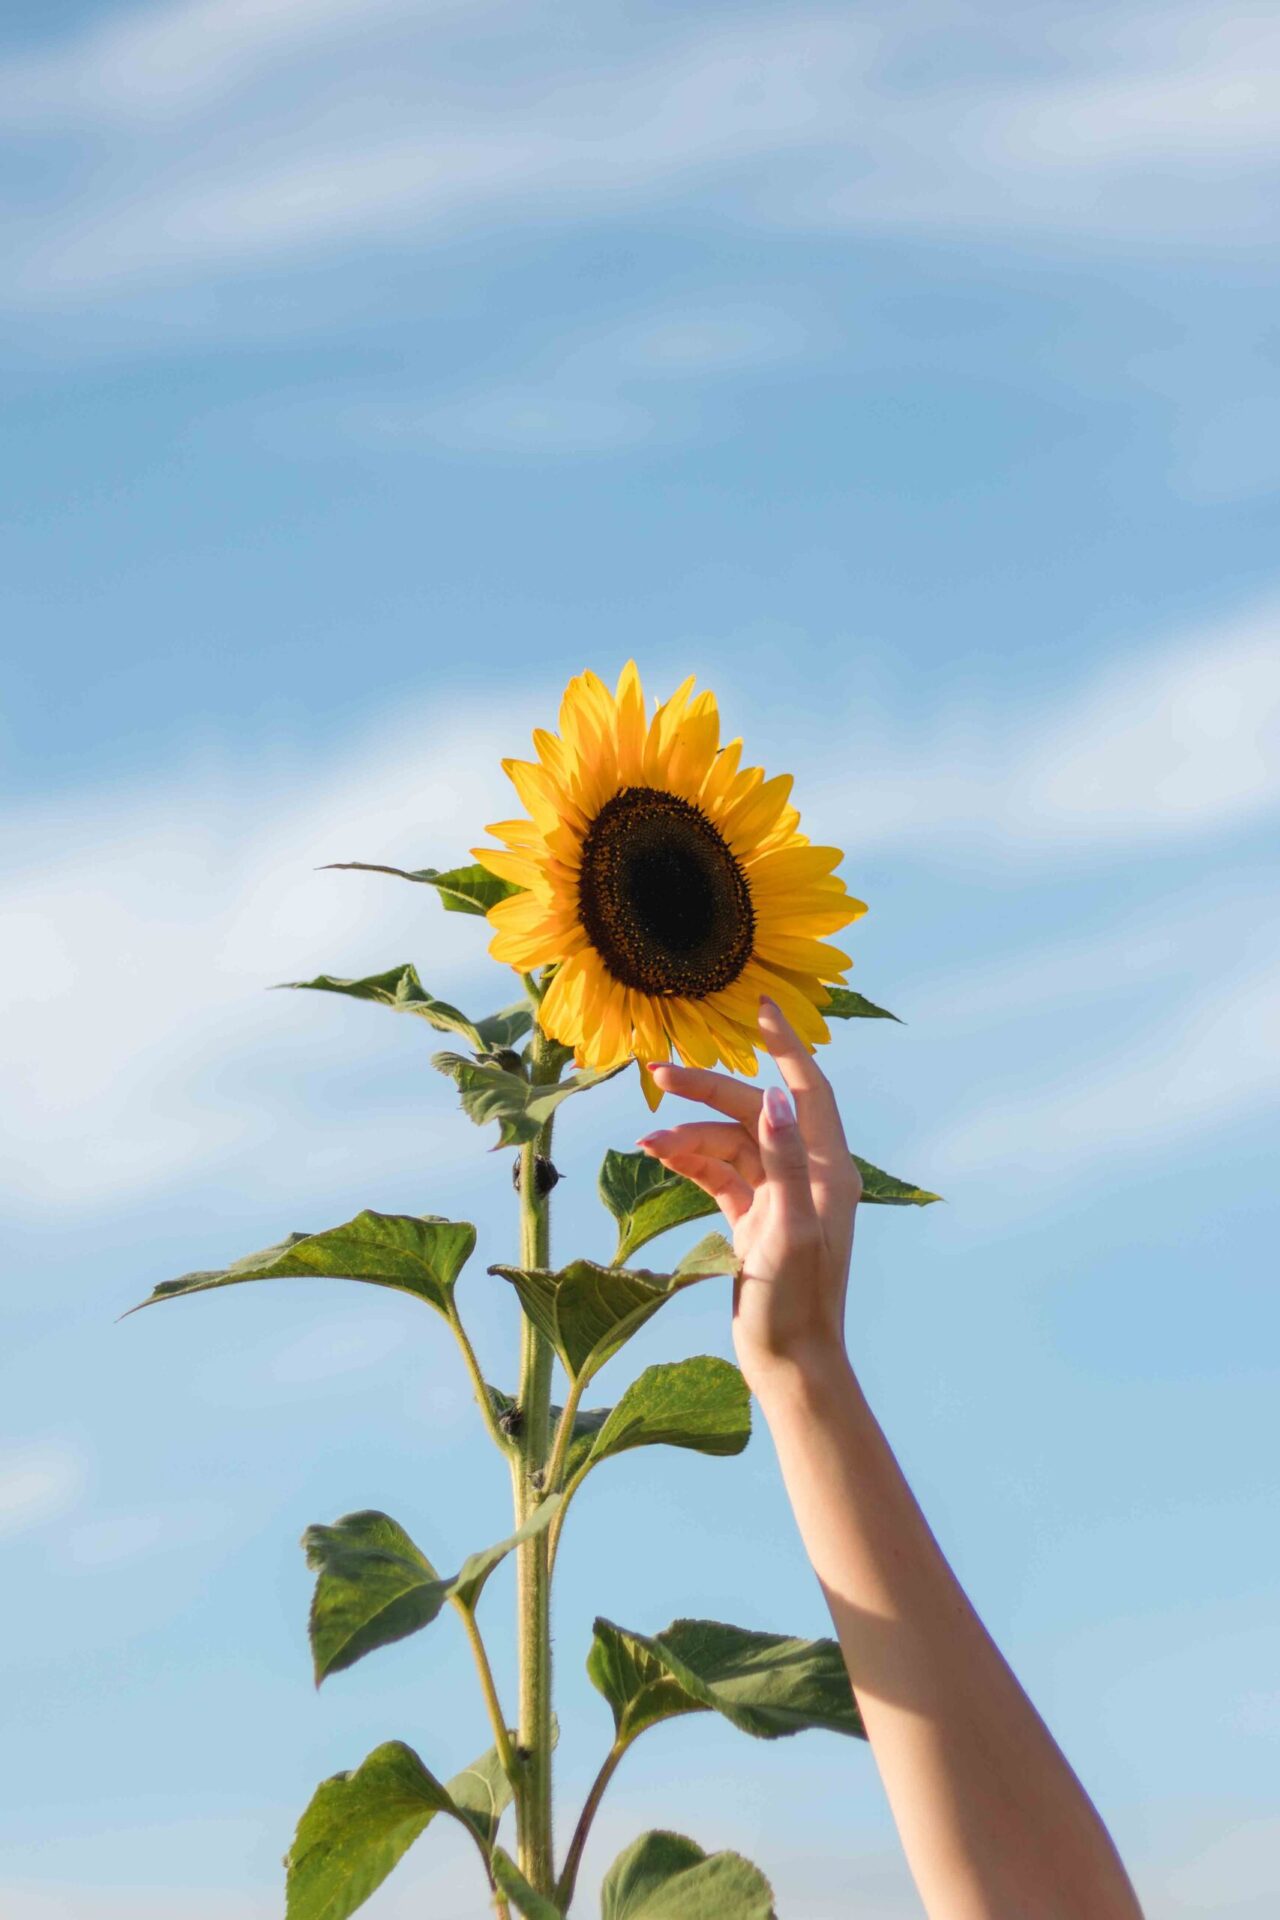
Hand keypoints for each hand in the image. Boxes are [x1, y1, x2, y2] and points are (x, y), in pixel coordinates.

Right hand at [637, 995, 860, 1395]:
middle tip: (659, 1071)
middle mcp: (808, 1174)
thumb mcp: (790, 1229)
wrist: (787, 1361)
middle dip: (708, 1091)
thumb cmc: (796, 1301)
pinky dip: (689, 1161)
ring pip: (729, 1143)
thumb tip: (779, 1098)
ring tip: (647, 1140)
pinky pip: (718, 1173)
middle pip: (756, 1111)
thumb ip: (786, 1161)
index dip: (787, 1045)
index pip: (810, 1089)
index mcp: (830, 1170)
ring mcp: (778, 1195)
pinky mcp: (752, 1217)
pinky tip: (658, 1153)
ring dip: (688, 1137)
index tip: (761, 1007)